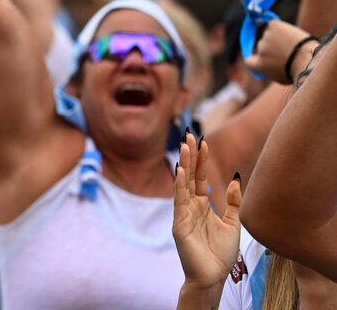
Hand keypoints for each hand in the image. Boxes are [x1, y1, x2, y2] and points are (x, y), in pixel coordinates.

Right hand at [173, 132, 241, 291]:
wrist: (213, 278)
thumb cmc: (221, 254)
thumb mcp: (233, 224)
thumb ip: (232, 203)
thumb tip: (233, 179)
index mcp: (202, 205)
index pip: (200, 177)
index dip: (201, 159)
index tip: (203, 140)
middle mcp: (190, 206)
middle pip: (189, 175)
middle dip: (190, 155)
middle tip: (189, 134)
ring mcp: (183, 214)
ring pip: (182, 184)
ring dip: (184, 164)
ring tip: (184, 146)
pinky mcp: (179, 224)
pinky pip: (179, 201)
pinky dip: (179, 185)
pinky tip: (181, 171)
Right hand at [244, 19, 313, 83]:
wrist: (309, 59)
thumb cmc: (300, 71)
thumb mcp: (281, 77)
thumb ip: (270, 68)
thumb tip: (271, 62)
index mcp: (258, 66)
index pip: (249, 61)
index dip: (256, 59)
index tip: (264, 59)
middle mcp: (260, 50)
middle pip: (261, 45)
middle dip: (271, 47)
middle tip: (288, 51)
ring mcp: (266, 37)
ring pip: (269, 34)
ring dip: (277, 37)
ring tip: (294, 44)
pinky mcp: (273, 26)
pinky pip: (273, 24)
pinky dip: (279, 27)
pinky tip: (289, 33)